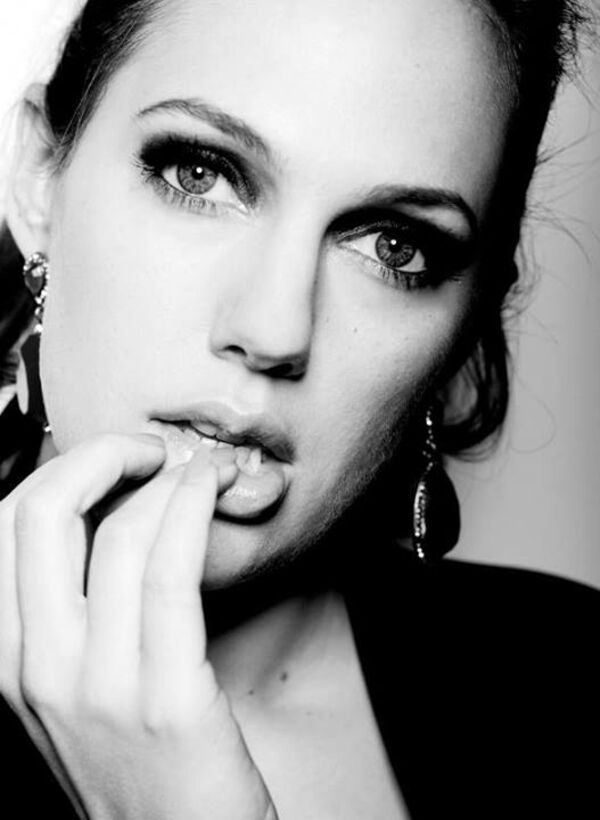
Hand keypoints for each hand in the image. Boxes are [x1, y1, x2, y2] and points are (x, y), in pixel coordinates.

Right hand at [0, 434, 277, 819]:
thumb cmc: (140, 768)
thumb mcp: (80, 690)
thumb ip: (77, 609)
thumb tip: (105, 513)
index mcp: (10, 661)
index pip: (8, 526)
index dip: (62, 469)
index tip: (113, 457)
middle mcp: (39, 668)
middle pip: (43, 513)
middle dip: (101, 455)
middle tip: (150, 449)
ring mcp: (99, 685)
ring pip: (118, 532)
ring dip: (167, 478)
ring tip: (200, 468)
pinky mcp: (165, 698)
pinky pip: (170, 570)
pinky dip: (190, 509)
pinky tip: (210, 490)